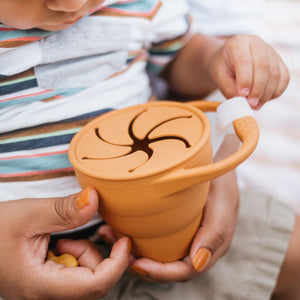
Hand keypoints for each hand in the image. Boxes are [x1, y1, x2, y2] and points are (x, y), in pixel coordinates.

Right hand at [0, 188, 130, 299]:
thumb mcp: (29, 215)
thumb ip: (65, 210)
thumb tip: (95, 199)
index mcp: (41, 286)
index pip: (95, 285)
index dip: (117, 263)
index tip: (124, 239)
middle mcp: (44, 296)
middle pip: (94, 284)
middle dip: (103, 256)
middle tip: (98, 230)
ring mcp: (45, 292)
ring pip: (86, 281)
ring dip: (88, 255)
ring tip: (68, 237)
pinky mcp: (46, 284)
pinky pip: (75, 276)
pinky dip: (78, 257)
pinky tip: (63, 244)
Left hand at [99, 135, 239, 281]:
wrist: (216, 166)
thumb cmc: (221, 183)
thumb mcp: (222, 203)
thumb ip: (214, 233)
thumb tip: (197, 263)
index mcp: (209, 248)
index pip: (183, 270)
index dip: (160, 272)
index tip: (137, 263)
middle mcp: (193, 246)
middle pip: (166, 267)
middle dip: (140, 265)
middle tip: (117, 253)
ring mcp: (182, 236)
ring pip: (157, 254)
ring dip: (133, 252)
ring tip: (110, 237)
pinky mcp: (172, 225)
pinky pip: (153, 238)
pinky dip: (135, 236)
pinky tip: (117, 225)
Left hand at [209, 34, 289, 108]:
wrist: (228, 60)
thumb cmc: (222, 67)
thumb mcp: (218, 76)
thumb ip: (228, 88)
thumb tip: (242, 100)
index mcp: (239, 43)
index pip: (245, 61)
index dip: (245, 80)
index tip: (243, 95)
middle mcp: (257, 43)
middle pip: (263, 67)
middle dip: (258, 89)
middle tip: (251, 104)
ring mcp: (270, 51)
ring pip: (275, 73)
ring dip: (267, 93)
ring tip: (256, 105)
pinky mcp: (279, 62)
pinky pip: (283, 78)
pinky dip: (276, 91)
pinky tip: (264, 99)